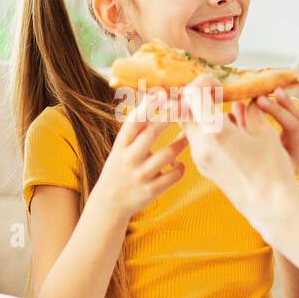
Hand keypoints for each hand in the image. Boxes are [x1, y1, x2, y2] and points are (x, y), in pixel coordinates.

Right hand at [90, 89, 187, 220]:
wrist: (110, 202)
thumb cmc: (121, 166)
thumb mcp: (122, 146)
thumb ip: (137, 126)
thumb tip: (155, 95)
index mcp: (120, 145)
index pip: (133, 121)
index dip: (148, 106)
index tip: (162, 94)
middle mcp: (129, 159)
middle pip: (152, 133)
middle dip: (170, 117)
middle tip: (185, 106)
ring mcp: (140, 176)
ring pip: (168, 154)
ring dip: (181, 142)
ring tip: (188, 136)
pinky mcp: (151, 191)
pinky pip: (173, 176)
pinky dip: (180, 167)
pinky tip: (179, 163)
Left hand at [178, 76, 298, 235]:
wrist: (271, 207)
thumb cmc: (273, 170)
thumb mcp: (264, 133)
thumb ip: (252, 113)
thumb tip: (247, 101)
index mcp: (216, 131)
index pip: (192, 95)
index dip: (202, 83)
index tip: (217, 82)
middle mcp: (202, 145)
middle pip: (183, 111)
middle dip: (195, 98)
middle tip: (213, 92)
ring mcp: (200, 159)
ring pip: (187, 126)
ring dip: (198, 114)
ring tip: (219, 109)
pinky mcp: (204, 168)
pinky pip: (196, 141)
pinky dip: (203, 129)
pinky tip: (223, 129)